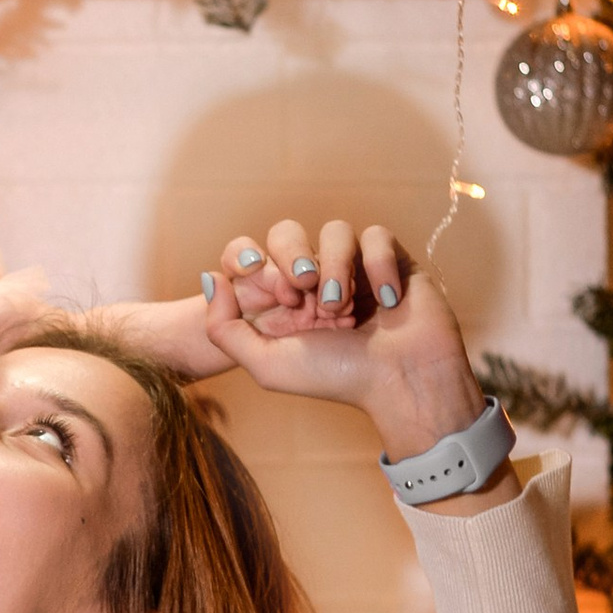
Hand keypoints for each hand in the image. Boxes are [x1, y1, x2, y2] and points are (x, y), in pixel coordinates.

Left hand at [200, 226, 492, 466]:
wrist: (403, 383)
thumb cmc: (337, 378)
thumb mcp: (266, 364)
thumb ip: (224, 328)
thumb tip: (210, 278)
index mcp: (282, 300)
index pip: (252, 254)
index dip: (250, 260)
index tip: (266, 288)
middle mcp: (316, 280)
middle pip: (288, 232)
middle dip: (292, 257)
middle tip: (303, 292)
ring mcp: (355, 268)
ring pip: (335, 230)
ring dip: (336, 266)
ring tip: (343, 307)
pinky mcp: (392, 261)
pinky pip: (377, 234)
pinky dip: (378, 264)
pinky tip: (385, 301)